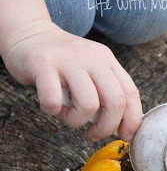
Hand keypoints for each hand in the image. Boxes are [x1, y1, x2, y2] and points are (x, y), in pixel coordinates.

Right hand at [3, 19, 142, 141]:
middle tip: (93, 135)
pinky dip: (51, 111)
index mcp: (107, 60)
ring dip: (76, 121)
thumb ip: (106, 92)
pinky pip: (53, 101)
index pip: (131, 94)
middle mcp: (93, 58)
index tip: (124, 136)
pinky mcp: (44, 64)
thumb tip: (121, 127)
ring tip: (66, 116)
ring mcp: (69, 60)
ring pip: (88, 105)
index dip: (132, 120)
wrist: (29, 34)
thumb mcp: (91, 71)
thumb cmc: (62, 63)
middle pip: (115, 101)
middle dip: (106, 128)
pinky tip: (49, 106)